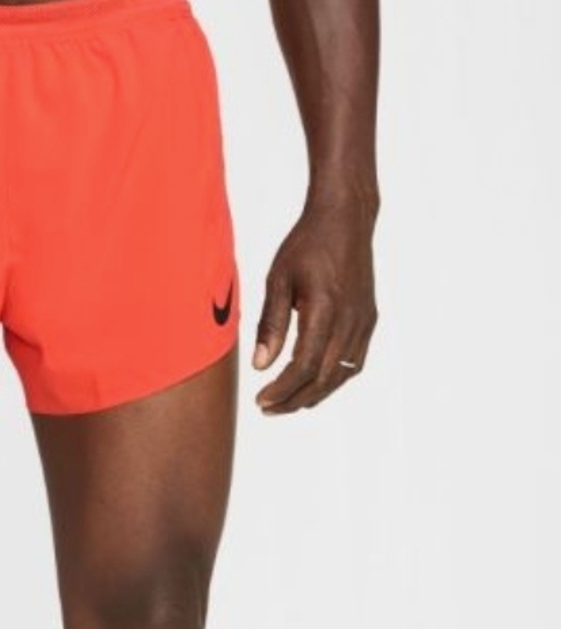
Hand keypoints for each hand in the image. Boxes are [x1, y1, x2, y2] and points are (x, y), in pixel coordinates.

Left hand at [253, 195, 377, 412]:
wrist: (346, 219)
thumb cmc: (307, 244)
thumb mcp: (278, 280)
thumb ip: (270, 324)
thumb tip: (260, 366)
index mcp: (325, 308)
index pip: (303, 365)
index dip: (282, 389)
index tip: (261, 401)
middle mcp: (350, 319)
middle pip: (323, 377)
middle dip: (294, 399)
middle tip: (268, 409)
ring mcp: (364, 321)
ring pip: (341, 374)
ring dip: (314, 394)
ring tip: (286, 402)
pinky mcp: (369, 320)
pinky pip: (353, 362)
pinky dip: (333, 378)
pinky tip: (313, 384)